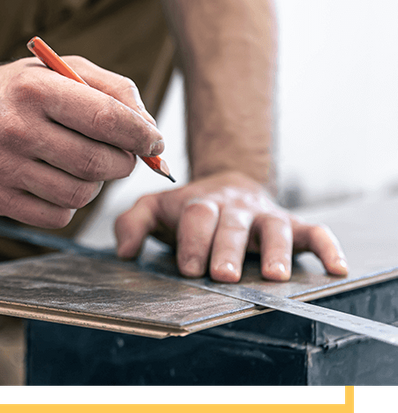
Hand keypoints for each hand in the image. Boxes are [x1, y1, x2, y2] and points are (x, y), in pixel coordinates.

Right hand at [0, 56, 163, 228]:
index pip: (105, 118)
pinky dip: (70, 204)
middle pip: (96, 162)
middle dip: (123, 162)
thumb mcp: (63, 70)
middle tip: (120, 154)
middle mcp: (14, 129)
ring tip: (82, 164)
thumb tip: (151, 132)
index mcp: (34, 89)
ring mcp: (1, 168)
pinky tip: (57, 181)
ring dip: (95, 183)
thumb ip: (114, 90)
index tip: (155, 143)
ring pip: (80, 195)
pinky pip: (58, 217)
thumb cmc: (20, 92)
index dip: (141, 135)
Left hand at [114, 171, 347, 281]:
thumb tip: (124, 251)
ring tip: (273, 276)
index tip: (190, 268)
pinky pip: (313, 231)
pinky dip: (327, 247)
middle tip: (223, 275)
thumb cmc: (186, 206)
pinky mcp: (290, 223)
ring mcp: (263, 215)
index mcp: (200, 204)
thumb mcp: (154, 207)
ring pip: (273, 228)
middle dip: (227, 249)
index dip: (193, 240)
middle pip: (232, 224)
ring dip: (274, 250)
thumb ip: (132, 222)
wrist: (225, 183)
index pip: (196, 217)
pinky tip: (336, 267)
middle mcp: (234, 208)